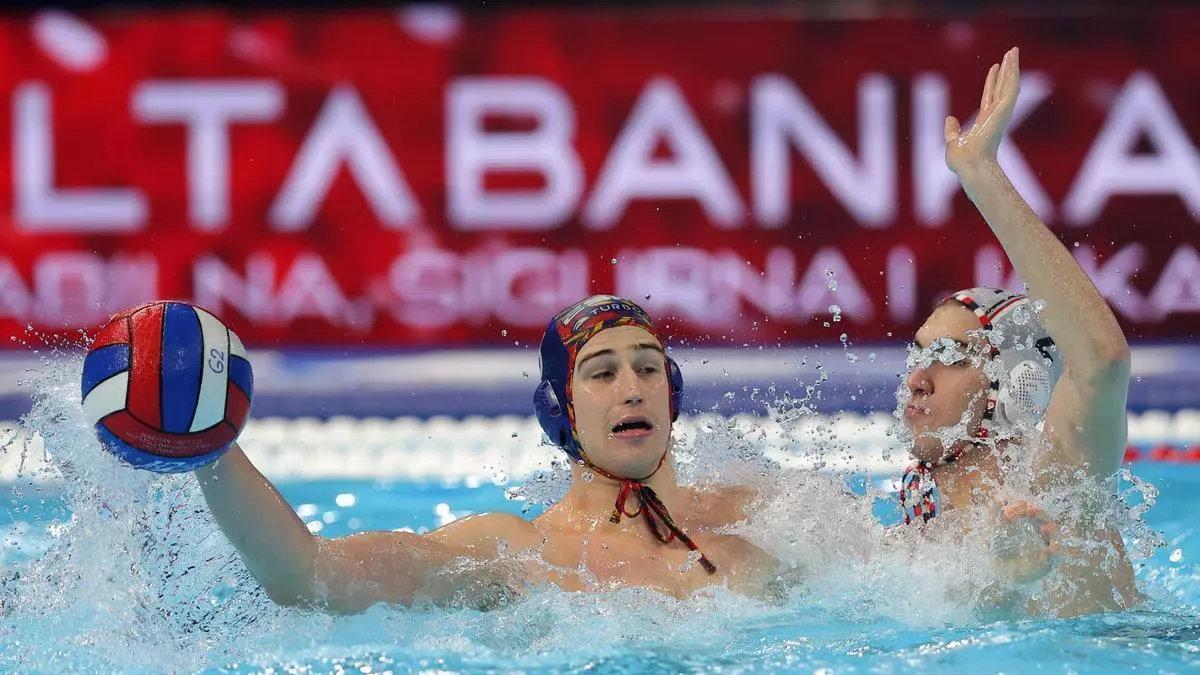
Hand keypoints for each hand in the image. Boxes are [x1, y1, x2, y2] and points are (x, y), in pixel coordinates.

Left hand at [945, 47, 1020, 174]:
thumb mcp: (953, 142)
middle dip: (1007, 69)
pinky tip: (1014, 61)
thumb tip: (949, 119)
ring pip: (1008, 83)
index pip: (990, 95)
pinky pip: (1010, 87)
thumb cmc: (962, 159)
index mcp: (984, 120)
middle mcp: (995, 114)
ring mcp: (1001, 111)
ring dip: (1012, 66)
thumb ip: (952, 131)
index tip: (995, 67)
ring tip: (1014, 50)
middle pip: (1002, 86)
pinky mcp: (1004, 109)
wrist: (969, 164)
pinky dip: (1013, 73)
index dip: (992, 81)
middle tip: (1012, 53)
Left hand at [990, 498, 1060, 583]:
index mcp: (1027, 522)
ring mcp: (1045, 546)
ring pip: (1055, 533)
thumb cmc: (996, 549)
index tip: (1009, 511)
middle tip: (1029, 510)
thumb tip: (1000, 497)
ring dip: (1051, 529)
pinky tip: (1053, 548)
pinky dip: (1056, 551)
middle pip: (1044, 517)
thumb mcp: (991, 530)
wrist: (997, 573)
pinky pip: (1056, 555)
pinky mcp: (1048, 562)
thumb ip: (993, 513)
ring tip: (1044, 529)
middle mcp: (1039, 531)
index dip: (1021, 507)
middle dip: (1038, 513)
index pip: (1028, 508)